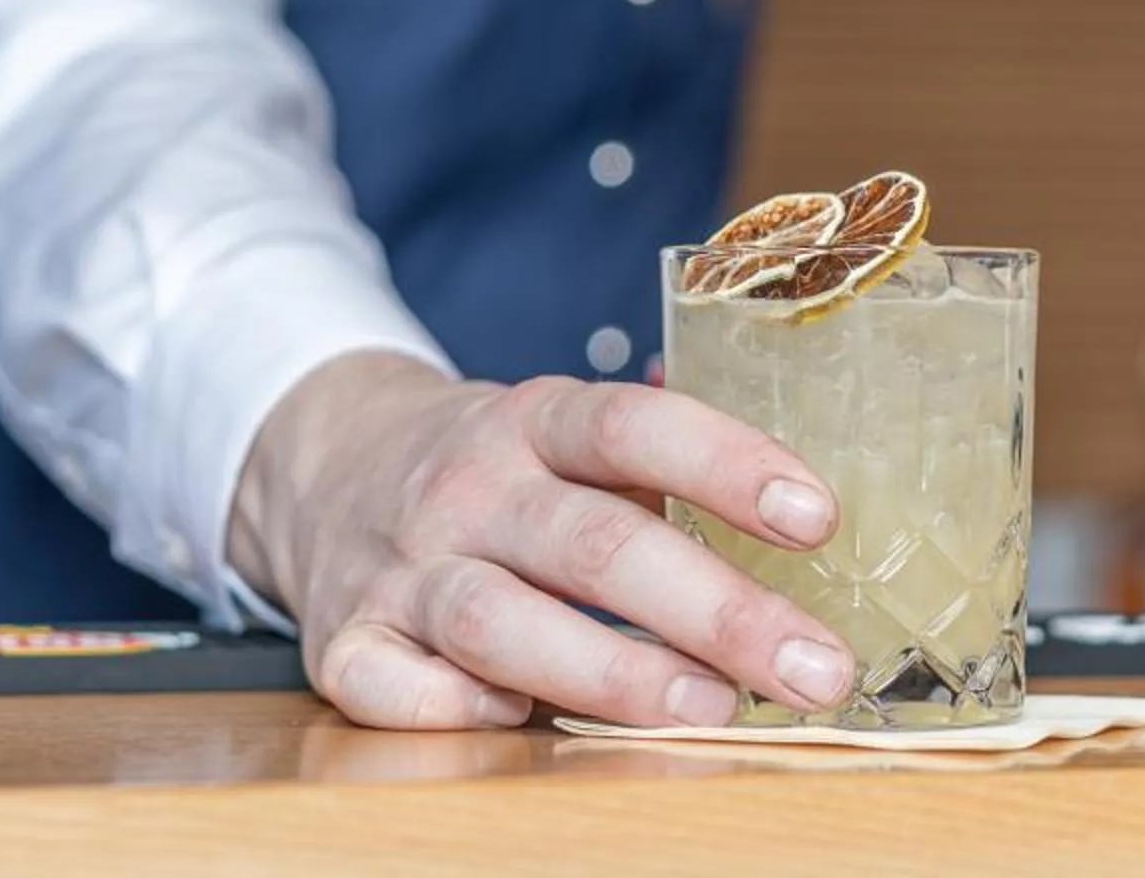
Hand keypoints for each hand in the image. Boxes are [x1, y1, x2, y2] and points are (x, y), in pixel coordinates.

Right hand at [228, 352, 858, 730]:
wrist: (327, 469)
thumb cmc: (497, 471)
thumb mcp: (567, 434)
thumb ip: (664, 465)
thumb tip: (806, 510)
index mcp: (537, 419)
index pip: (636, 426)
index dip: (728, 466)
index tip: (817, 519)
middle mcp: (468, 486)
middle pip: (596, 545)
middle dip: (719, 612)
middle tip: (813, 669)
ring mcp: (402, 565)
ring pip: (503, 622)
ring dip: (615, 673)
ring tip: (712, 709)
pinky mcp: (344, 640)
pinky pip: (397, 689)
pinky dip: (462, 711)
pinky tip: (528, 725)